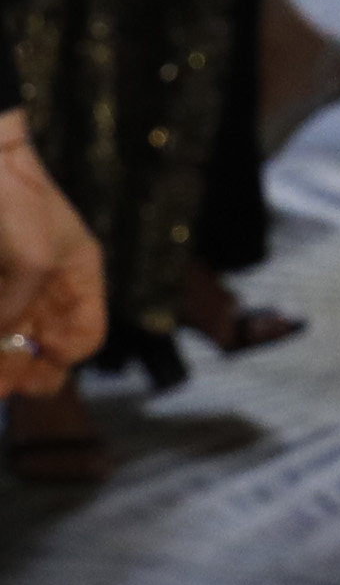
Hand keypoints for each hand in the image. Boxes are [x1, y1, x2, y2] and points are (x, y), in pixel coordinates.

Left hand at [0, 113, 103, 392]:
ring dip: (5, 359)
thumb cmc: (20, 201)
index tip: (38, 363)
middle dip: (25, 368)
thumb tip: (0, 342)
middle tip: (4, 383)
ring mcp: (13, 289)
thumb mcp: (33, 259)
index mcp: (77, 276)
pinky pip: (1, 319)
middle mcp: (46, 290)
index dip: (64, 356)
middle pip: (45, 347)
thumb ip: (18, 307)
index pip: (86, 334)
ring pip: (13, 340)